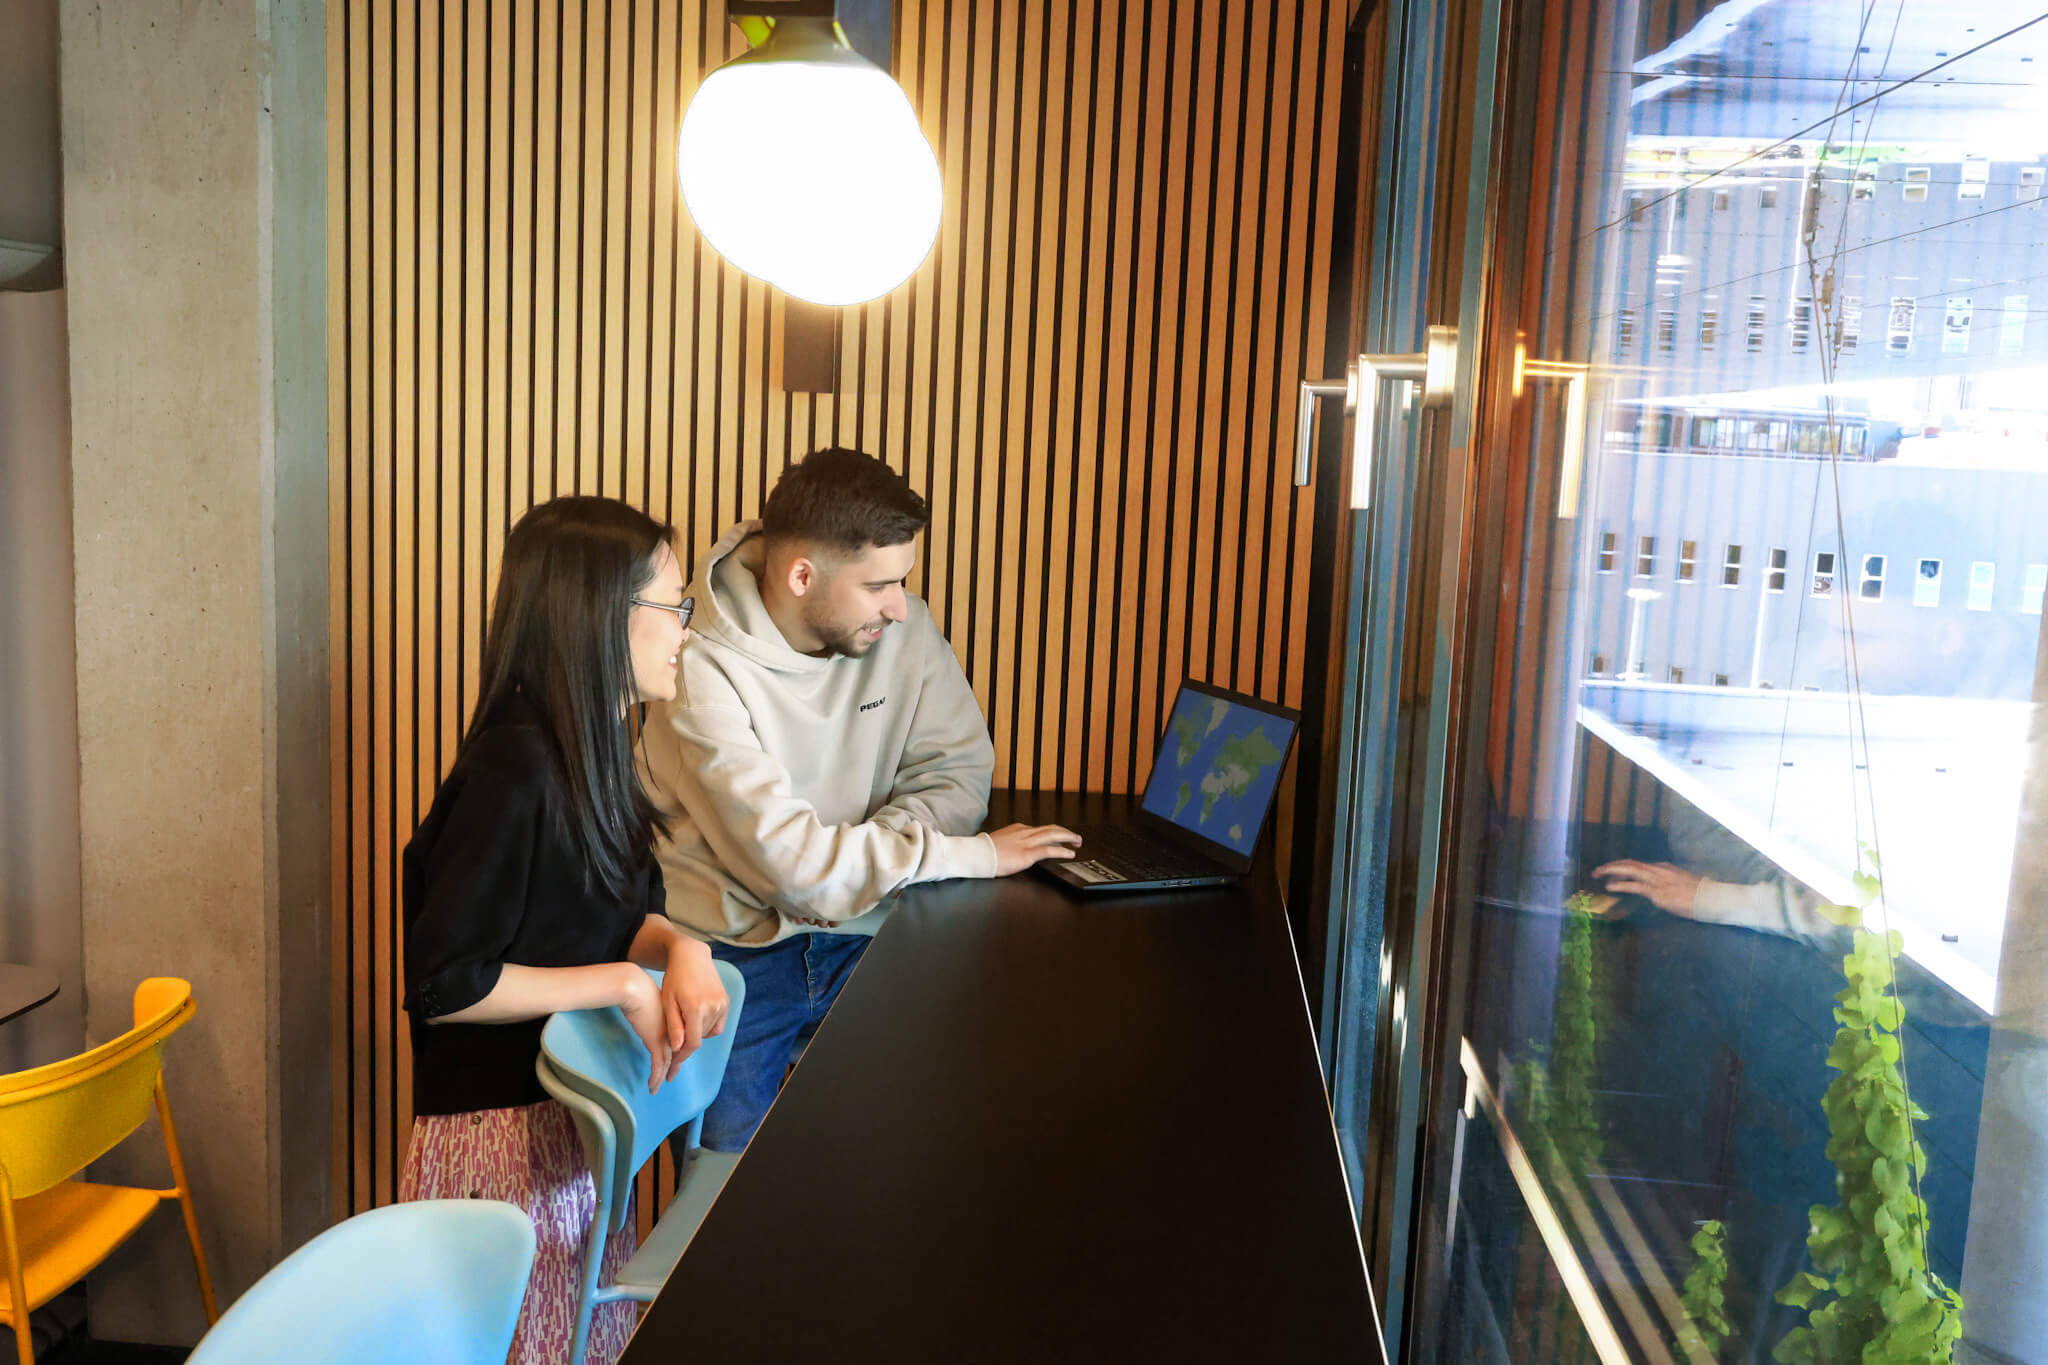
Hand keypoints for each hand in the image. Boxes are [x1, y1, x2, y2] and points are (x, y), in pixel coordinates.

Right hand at [616, 964, 673, 1093]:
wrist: (634, 988)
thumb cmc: (639, 992)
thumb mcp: (651, 1004)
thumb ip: (654, 1015)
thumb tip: (648, 1019)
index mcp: (675, 1021)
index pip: (678, 1041)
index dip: (676, 1054)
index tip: (672, 1062)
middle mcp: (673, 1030)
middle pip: (675, 1054)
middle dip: (672, 1068)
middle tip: (669, 1078)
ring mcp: (666, 1037)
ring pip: (667, 1063)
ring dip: (662, 1077)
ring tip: (656, 1088)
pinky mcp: (655, 1042)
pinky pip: (657, 1065)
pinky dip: (655, 1077)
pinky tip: (651, 1086)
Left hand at [658, 942, 730, 1078]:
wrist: (691, 956)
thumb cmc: (674, 979)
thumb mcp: (668, 1002)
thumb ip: (674, 1027)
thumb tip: (678, 1049)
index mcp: (696, 1008)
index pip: (692, 1043)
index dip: (682, 1056)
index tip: (673, 1064)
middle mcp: (713, 1007)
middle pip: (700, 1038)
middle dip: (686, 1045)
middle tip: (673, 1045)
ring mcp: (722, 1004)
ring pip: (708, 1032)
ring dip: (696, 1034)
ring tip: (683, 1026)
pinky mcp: (726, 1001)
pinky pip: (717, 1024)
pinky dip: (707, 1027)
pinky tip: (696, 1019)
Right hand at [988, 823, 1083, 875]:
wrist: (976, 854)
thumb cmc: (983, 851)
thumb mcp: (999, 842)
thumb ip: (1010, 843)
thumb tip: (1014, 850)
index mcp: (1017, 829)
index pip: (1040, 829)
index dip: (1053, 832)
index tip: (1059, 836)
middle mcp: (1025, 832)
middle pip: (1051, 828)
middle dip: (1065, 832)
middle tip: (1075, 837)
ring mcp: (1027, 842)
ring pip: (1053, 835)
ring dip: (1068, 837)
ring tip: (1077, 842)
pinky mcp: (1027, 854)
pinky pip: (1049, 850)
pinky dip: (1062, 851)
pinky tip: (1070, 853)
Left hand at [1591, 860, 1702, 915]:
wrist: (1710, 898)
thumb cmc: (1700, 894)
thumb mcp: (1681, 884)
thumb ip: (1668, 884)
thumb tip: (1660, 891)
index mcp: (1664, 867)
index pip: (1638, 865)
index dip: (1622, 867)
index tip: (1612, 871)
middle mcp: (1658, 870)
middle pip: (1629, 863)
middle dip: (1612, 865)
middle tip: (1597, 870)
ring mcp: (1657, 880)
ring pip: (1628, 870)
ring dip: (1610, 871)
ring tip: (1597, 874)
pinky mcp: (1657, 892)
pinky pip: (1633, 886)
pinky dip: (1620, 884)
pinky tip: (1610, 886)